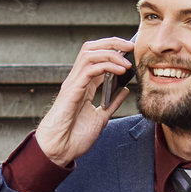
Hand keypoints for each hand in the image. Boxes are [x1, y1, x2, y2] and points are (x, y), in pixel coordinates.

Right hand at [34, 36, 134, 167]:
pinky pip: (89, 69)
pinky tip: (120, 71)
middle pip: (91, 48)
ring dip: (110, 52)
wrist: (61, 149)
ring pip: (89, 53)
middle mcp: (77, 80)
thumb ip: (112, 102)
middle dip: (111, 42)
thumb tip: (125, 89)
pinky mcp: (72, 90)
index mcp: (83, 85)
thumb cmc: (75, 136)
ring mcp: (73, 83)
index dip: (112, 50)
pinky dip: (106, 66)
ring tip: (126, 60)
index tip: (130, 51)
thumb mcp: (101, 117)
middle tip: (130, 45)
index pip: (96, 57)